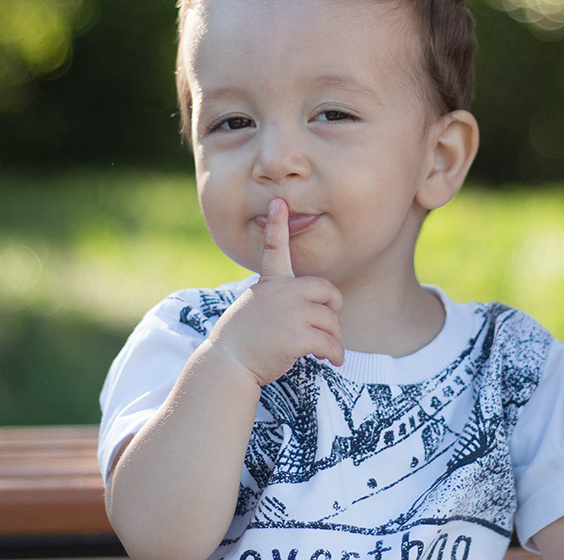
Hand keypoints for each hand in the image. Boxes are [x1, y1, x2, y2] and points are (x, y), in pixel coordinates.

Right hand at [207, 198, 343, 386]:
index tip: (278, 201)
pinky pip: (330, 343)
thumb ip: (279, 300)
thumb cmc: (242, 339)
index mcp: (270, 283)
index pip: (274, 248)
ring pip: (332, 321)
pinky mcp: (298, 336)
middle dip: (334, 309)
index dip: (277, 225)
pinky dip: (335, 354)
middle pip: (328, 291)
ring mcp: (291, 313)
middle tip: (330, 326)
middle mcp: (282, 292)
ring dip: (334, 339)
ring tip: (325, 351)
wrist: (228, 362)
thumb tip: (312, 309)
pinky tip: (331, 361)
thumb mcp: (255, 308)